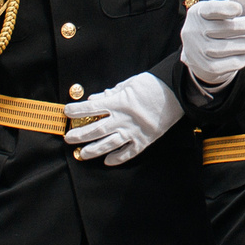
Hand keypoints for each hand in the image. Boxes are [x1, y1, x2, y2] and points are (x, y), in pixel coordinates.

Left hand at [63, 73, 183, 164]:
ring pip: (108, 144)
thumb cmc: (153, 85)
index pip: (91, 108)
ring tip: (82, 154)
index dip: (76, 111)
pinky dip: (117, 158)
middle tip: (68, 138)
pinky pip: (128, 152)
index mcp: (118, 102)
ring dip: (93, 150)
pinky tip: (107, 161)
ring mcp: (133, 131)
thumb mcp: (129, 84)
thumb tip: (95, 99)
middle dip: (79, 135)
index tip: (66, 112)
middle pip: (95, 129)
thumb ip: (111, 93)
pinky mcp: (144, 139)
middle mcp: (122, 119)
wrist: (177, 92)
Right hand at [180, 0, 244, 86]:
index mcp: (198, 12)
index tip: (239, 9)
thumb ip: (236, 2)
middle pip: (225, 28)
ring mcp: (197, 50)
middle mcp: (193, 31)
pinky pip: (227, 64)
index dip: (226, 8)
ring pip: (226, 48)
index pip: (211, 9)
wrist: (202, 56)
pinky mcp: (205, 67)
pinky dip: (241, 59)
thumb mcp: (227, 12)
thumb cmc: (220, 26)